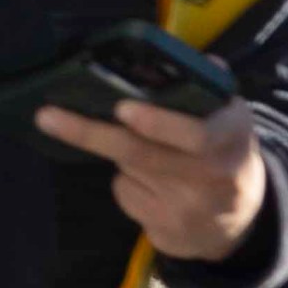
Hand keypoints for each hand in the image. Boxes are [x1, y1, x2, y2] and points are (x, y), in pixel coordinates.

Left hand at [39, 88, 270, 265]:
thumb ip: (205, 87)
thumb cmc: (222, 153)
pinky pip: (127, 196)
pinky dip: (125, 182)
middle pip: (142, 154)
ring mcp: (189, 209)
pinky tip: (147, 183)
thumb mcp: (227, 118)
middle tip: (48, 116)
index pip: (197, 134)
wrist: (239, 222)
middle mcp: (214, 176)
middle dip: (89, 132)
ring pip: (128, 170)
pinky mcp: (167, 232)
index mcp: (233, 138)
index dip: (158, 122)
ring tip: (130, 142)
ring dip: (117, 152)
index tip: (122, 109)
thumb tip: (185, 56)